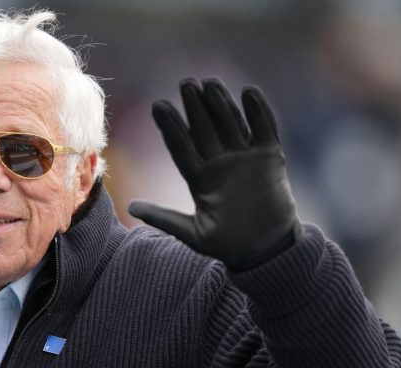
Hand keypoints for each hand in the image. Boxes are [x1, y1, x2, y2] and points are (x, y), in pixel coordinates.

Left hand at [128, 78, 299, 270]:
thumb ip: (164, 218)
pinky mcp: (270, 158)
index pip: (182, 146)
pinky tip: (249, 92)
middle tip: (185, 83)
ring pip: (231, 124)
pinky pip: (265, 130)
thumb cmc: (228, 245)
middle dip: (195, 107)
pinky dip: (259, 112)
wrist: (266, 251)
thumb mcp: (193, 234)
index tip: (158, 106)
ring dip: (222, 104)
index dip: (171, 127)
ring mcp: (245, 159)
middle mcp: (221, 163)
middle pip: (206, 129)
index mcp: (200, 178)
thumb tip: (130, 207)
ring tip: (210, 84)